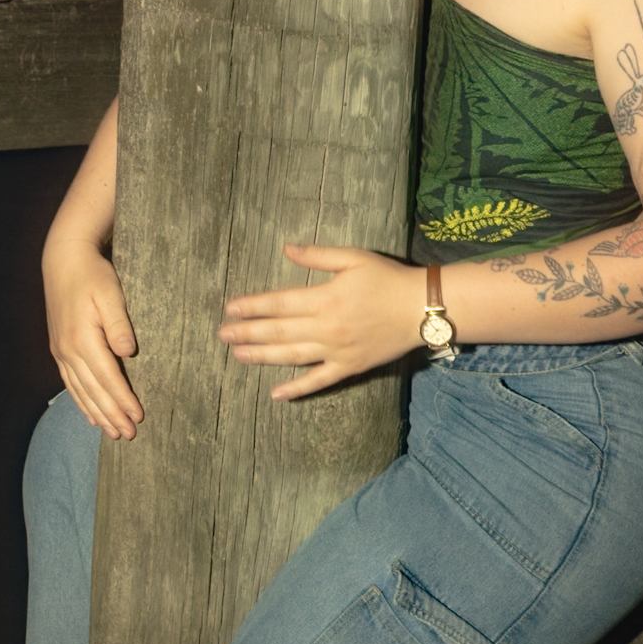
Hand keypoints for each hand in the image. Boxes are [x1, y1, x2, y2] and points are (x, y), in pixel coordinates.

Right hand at [43, 235, 142, 439]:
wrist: (63, 261)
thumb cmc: (92, 275)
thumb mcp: (110, 294)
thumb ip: (118, 324)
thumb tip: (128, 353)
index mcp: (83, 339)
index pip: (107, 378)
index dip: (123, 400)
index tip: (138, 417)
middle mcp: (68, 350)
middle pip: (93, 391)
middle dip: (111, 415)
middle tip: (129, 435)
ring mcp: (60, 351)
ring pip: (80, 391)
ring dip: (97, 414)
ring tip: (112, 433)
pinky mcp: (58, 348)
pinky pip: (69, 383)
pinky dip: (81, 402)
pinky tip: (90, 415)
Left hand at [219, 243, 421, 399]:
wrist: (421, 308)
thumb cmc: (386, 278)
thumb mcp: (353, 258)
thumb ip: (317, 255)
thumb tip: (285, 249)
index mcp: (324, 299)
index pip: (279, 304)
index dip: (252, 306)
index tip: (230, 308)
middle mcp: (326, 328)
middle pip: (278, 331)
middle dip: (247, 332)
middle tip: (222, 334)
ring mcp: (336, 352)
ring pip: (291, 356)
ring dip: (262, 356)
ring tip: (237, 355)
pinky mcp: (349, 368)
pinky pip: (318, 382)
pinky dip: (296, 389)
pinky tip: (276, 394)